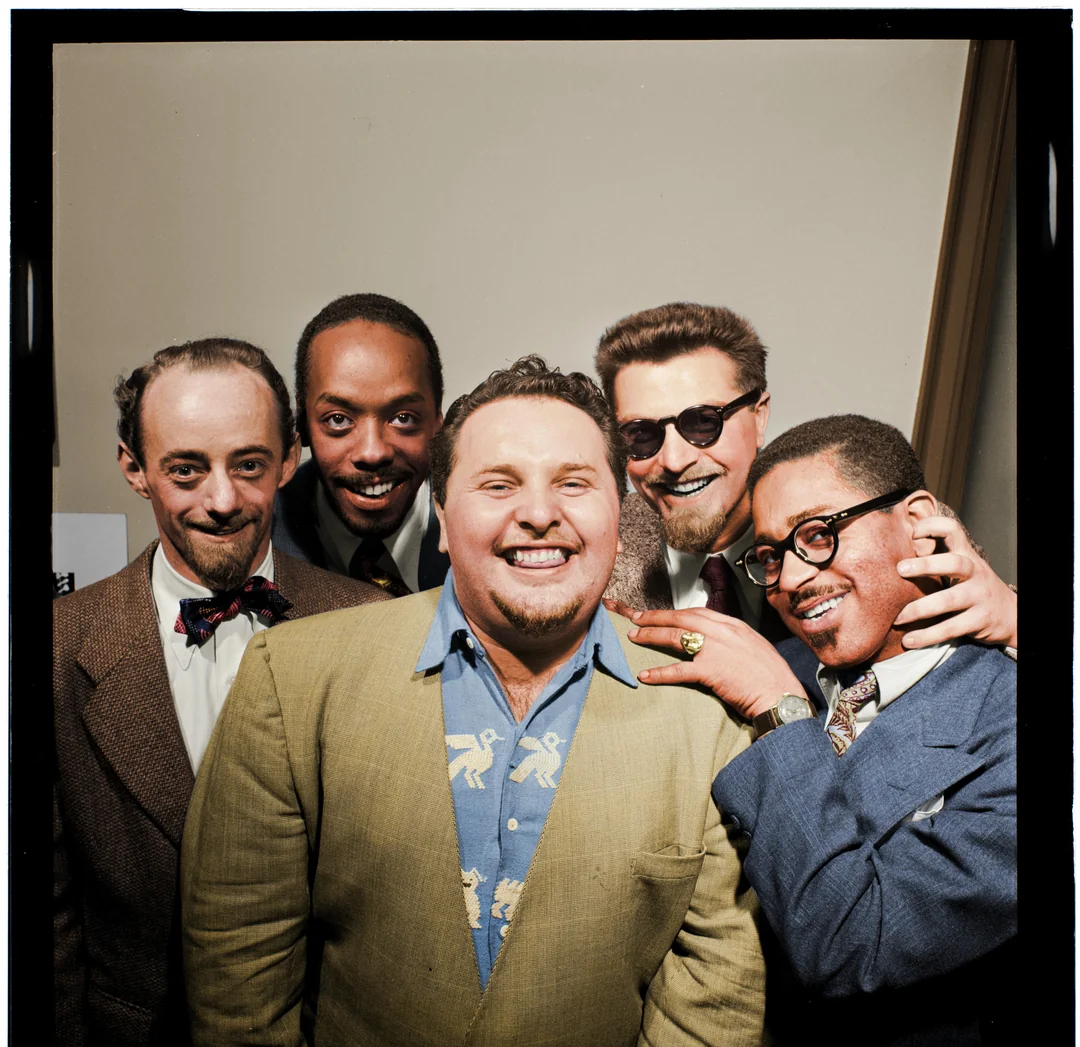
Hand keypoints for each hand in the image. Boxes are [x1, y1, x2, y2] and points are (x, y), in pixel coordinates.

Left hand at [604, 599, 806, 719]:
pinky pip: (678, 670)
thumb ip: (734, 640)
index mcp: (734, 625)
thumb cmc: (772, 677)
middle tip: (635, 617)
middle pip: (681, 618)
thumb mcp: (755, 647)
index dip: (674, 612)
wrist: (782, 695)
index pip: (697, 612)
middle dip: (655, 616)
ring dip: (650, 635)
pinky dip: (659, 673)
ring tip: (633, 637)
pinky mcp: (710, 671)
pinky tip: (644, 675)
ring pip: (675, 636)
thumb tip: (716, 642)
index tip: (659, 614)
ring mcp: (716, 649)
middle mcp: (723, 631)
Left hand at [894, 515, 1016, 648]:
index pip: (953, 531)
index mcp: (965, 555)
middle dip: (927, 565)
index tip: (913, 532)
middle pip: (953, 563)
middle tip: (900, 569)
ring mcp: (978, 596)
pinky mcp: (979, 620)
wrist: (1010, 614)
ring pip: (949, 600)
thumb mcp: (961, 567)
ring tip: (897, 618)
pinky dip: (928, 636)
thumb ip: (937, 556)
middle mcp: (974, 572)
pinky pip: (951, 628)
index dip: (934, 526)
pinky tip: (909, 640)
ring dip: (919, 609)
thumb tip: (894, 546)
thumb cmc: (972, 586)